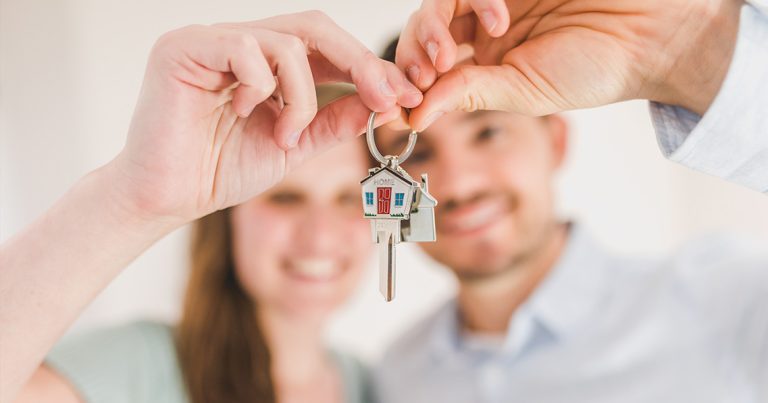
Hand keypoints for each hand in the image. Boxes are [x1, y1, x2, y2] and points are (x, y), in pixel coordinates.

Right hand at [110, 11, 421, 223]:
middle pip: (315, 27)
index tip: (404, 96)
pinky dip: (260, 87)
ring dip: (302, 97)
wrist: (167, 198)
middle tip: (386, 97)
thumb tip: (379, 102)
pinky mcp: (184, 48)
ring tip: (285, 135)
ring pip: (286, 42)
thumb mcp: (294, 145)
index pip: (326, 47)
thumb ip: (333, 121)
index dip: (368, 67)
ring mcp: (211, 40)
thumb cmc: (221, 170)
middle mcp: (240, 43)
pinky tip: (243, 114)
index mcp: (266, 63)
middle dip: (359, 63)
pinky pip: (244, 49)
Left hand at [397, 0, 741, 130]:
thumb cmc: (594, 69)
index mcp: (484, 62)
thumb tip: (413, 117)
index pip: (428, 66)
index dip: (408, 80)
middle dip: (414, 52)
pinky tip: (498, 18)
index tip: (400, 102)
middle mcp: (483, 27)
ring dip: (434, 26)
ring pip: (439, 1)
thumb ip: (469, 95)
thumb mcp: (524, 92)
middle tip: (427, 73)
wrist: (650, 34)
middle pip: (424, 29)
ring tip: (450, 54)